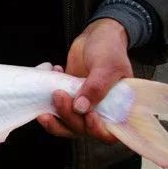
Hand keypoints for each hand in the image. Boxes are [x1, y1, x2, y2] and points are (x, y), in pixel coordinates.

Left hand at [38, 18, 132, 143]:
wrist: (96, 35)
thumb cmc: (109, 48)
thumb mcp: (106, 65)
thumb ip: (96, 87)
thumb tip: (80, 107)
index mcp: (118, 108)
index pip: (109, 133)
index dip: (97, 130)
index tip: (88, 115)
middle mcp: (100, 111)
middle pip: (82, 128)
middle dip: (69, 116)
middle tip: (59, 95)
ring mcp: (83, 106)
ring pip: (67, 123)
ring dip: (55, 116)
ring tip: (50, 96)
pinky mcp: (69, 98)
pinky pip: (56, 109)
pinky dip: (50, 101)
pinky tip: (54, 75)